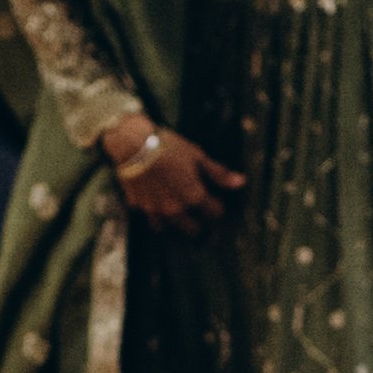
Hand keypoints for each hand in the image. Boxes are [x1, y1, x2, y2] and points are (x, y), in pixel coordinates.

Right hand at [101, 113, 240, 229]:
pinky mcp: (139, 206)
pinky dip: (157, 217)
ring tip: (179, 214)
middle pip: (194, 229)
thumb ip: (218, 173)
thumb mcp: (197, 156)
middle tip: (199, 211)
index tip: (216, 200)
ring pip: (170, 229)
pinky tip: (159, 206)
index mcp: (194, 197)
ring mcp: (155, 210)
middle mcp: (176, 209)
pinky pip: (151, 219)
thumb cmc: (167, 147)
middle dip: (199, 222)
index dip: (218, 207)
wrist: (132, 143)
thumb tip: (240, 182)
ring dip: (177, 224)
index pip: (215, 213)